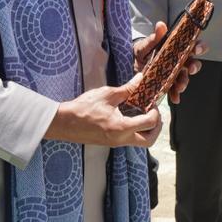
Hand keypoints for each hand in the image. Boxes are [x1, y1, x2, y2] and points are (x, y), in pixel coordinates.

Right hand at [45, 80, 163, 147]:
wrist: (64, 123)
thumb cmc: (83, 108)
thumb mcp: (107, 94)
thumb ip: (127, 88)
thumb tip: (140, 78)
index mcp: (122, 127)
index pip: (149, 123)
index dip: (156, 112)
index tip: (152, 102)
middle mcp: (121, 139)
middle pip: (149, 140)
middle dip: (157, 127)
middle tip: (155, 113)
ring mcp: (116, 143)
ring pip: (141, 143)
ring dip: (148, 130)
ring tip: (145, 114)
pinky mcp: (111, 142)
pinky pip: (130, 140)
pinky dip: (137, 131)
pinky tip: (133, 117)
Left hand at [132, 20, 206, 104]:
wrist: (130, 64)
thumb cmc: (141, 51)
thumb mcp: (146, 44)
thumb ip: (154, 37)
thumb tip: (161, 25)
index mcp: (177, 48)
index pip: (192, 45)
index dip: (198, 47)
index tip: (196, 50)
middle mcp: (178, 61)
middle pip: (192, 63)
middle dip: (194, 66)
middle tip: (190, 69)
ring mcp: (173, 73)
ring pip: (184, 78)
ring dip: (184, 82)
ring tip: (179, 87)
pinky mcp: (167, 84)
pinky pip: (174, 90)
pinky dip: (175, 94)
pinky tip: (174, 99)